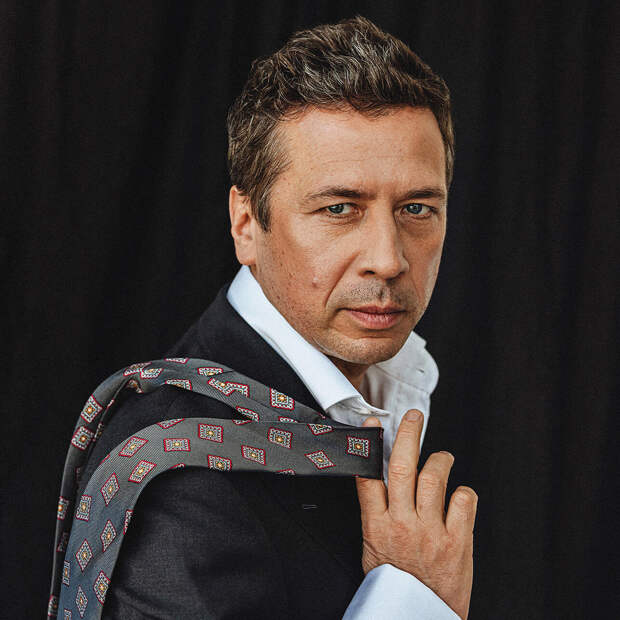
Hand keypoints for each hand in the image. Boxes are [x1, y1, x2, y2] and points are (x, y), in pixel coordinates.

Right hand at [355, 410, 477, 619]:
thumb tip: (381, 479)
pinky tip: (460, 495)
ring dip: (440, 460)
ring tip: (442, 457)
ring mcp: (431, 533)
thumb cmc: (396, 584)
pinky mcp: (457, 543)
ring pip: (434, 477)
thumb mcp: (374, 547)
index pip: (370, 475)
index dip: (370, 445)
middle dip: (409, 434)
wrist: (419, 618)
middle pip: (404, 467)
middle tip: (415, 417)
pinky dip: (464, 492)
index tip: (374, 426)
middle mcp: (403, 525)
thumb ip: (377, 513)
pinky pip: (464, 502)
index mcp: (377, 526)